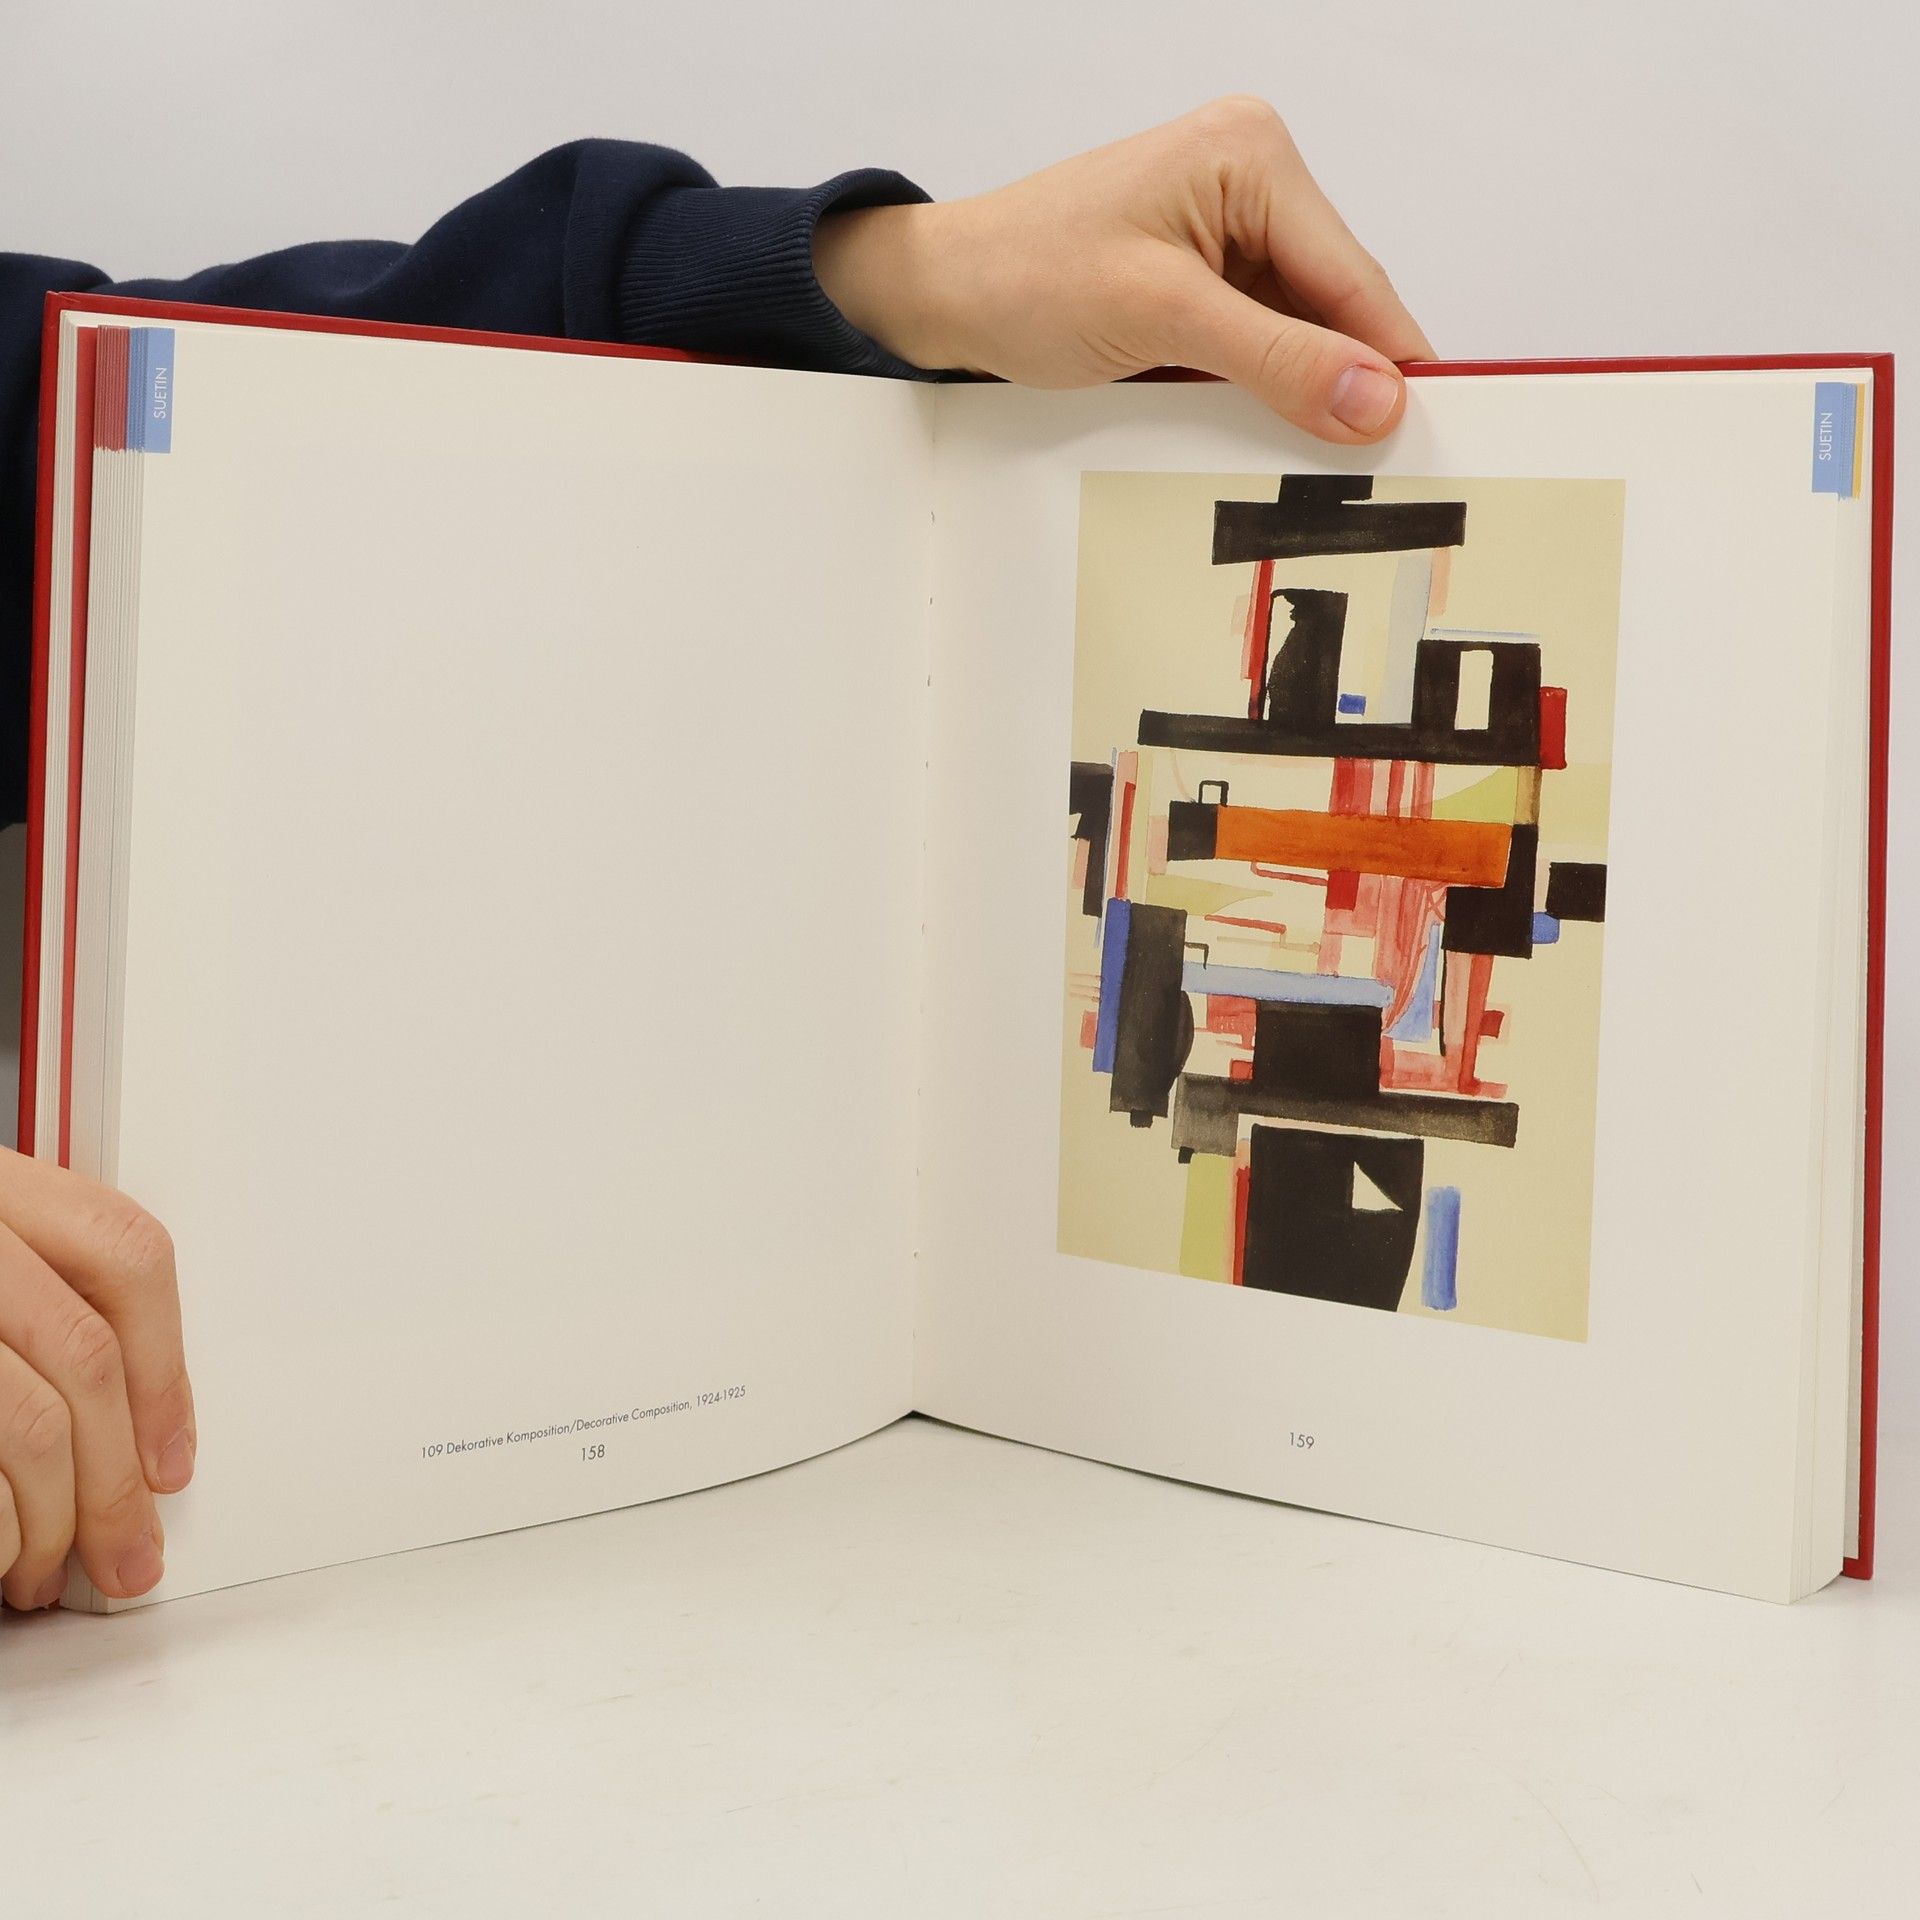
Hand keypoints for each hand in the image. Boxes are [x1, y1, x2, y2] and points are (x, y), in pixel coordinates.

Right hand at [0, 1150, 191, 1609]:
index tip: (171, 1458)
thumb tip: (130, 1434)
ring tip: (41, 1569)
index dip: (165, 1368)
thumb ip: (34, 1308)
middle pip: (83, 1358)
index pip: (126, 1255)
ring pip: (27, 1421)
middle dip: (115, 1480)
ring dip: (51, 1518)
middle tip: (126, 1552)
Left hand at [815, 96, 1432, 442]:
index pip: (1351, 274)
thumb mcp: (1160, 319)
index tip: (1430, 431)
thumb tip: (1373, 397)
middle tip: (1381, 466)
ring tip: (1326, 462)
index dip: (1391, 359)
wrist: (947, 294)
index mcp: (1251, 156)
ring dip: (1305, 391)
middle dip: (1347, 380)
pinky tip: (1272, 433)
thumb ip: (1274, 357)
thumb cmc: (1026, 277)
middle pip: (1334, 302)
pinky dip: (1266, 387)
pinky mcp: (1203, 276)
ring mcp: (1229, 228)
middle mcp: (1251, 179)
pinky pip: (1261, 339)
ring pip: (1301, 329)